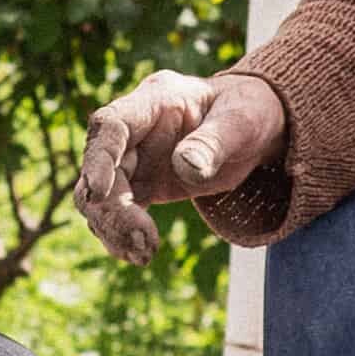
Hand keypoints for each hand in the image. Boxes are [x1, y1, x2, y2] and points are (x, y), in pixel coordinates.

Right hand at [77, 68, 290, 263]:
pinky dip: (122, 235)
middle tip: (143, 243)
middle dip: (112, 208)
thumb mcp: (243, 122)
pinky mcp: (142, 185)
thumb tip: (186, 167)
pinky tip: (139, 255)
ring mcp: (135, 158)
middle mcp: (136, 129)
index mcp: (155, 100)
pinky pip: (119, 211)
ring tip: (144, 254)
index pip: (111, 124)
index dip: (99, 157)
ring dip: (114, 228)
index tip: (98, 192)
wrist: (256, 129)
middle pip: (101, 167)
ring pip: (102, 195)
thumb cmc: (249, 113)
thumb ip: (214, 142)